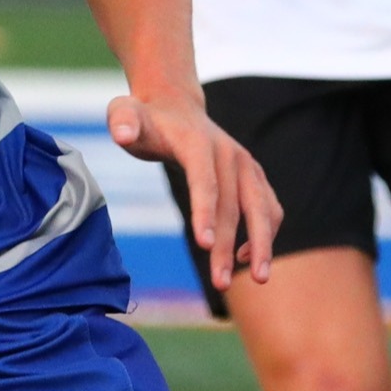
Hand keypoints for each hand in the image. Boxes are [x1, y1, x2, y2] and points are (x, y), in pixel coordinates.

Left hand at [109, 89, 278, 294]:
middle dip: (227, 244)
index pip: (204, 179)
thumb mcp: (125, 114)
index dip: (205, 211)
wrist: (175, 107)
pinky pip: (269, 207)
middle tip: (220, 283)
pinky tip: (244, 259)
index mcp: (198, 142)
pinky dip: (266, 233)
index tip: (203, 244)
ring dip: (262, 244)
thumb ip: (121, 121)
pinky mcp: (254, 176)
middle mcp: (229, 153)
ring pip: (262, 207)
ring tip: (257, 279)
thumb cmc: (145, 120)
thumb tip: (122, 134)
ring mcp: (246, 165)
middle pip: (234, 203)